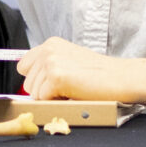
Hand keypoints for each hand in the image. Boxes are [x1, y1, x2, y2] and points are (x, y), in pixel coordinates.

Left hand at [15, 38, 145, 107]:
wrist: (121, 78)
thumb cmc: (100, 75)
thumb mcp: (71, 61)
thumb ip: (50, 66)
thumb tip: (30, 85)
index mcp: (51, 44)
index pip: (24, 66)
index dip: (37, 79)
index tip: (52, 83)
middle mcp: (48, 50)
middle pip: (27, 83)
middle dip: (44, 91)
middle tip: (69, 87)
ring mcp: (51, 62)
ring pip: (34, 93)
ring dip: (52, 97)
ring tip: (73, 89)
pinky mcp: (55, 77)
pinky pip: (43, 100)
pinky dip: (57, 102)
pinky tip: (74, 93)